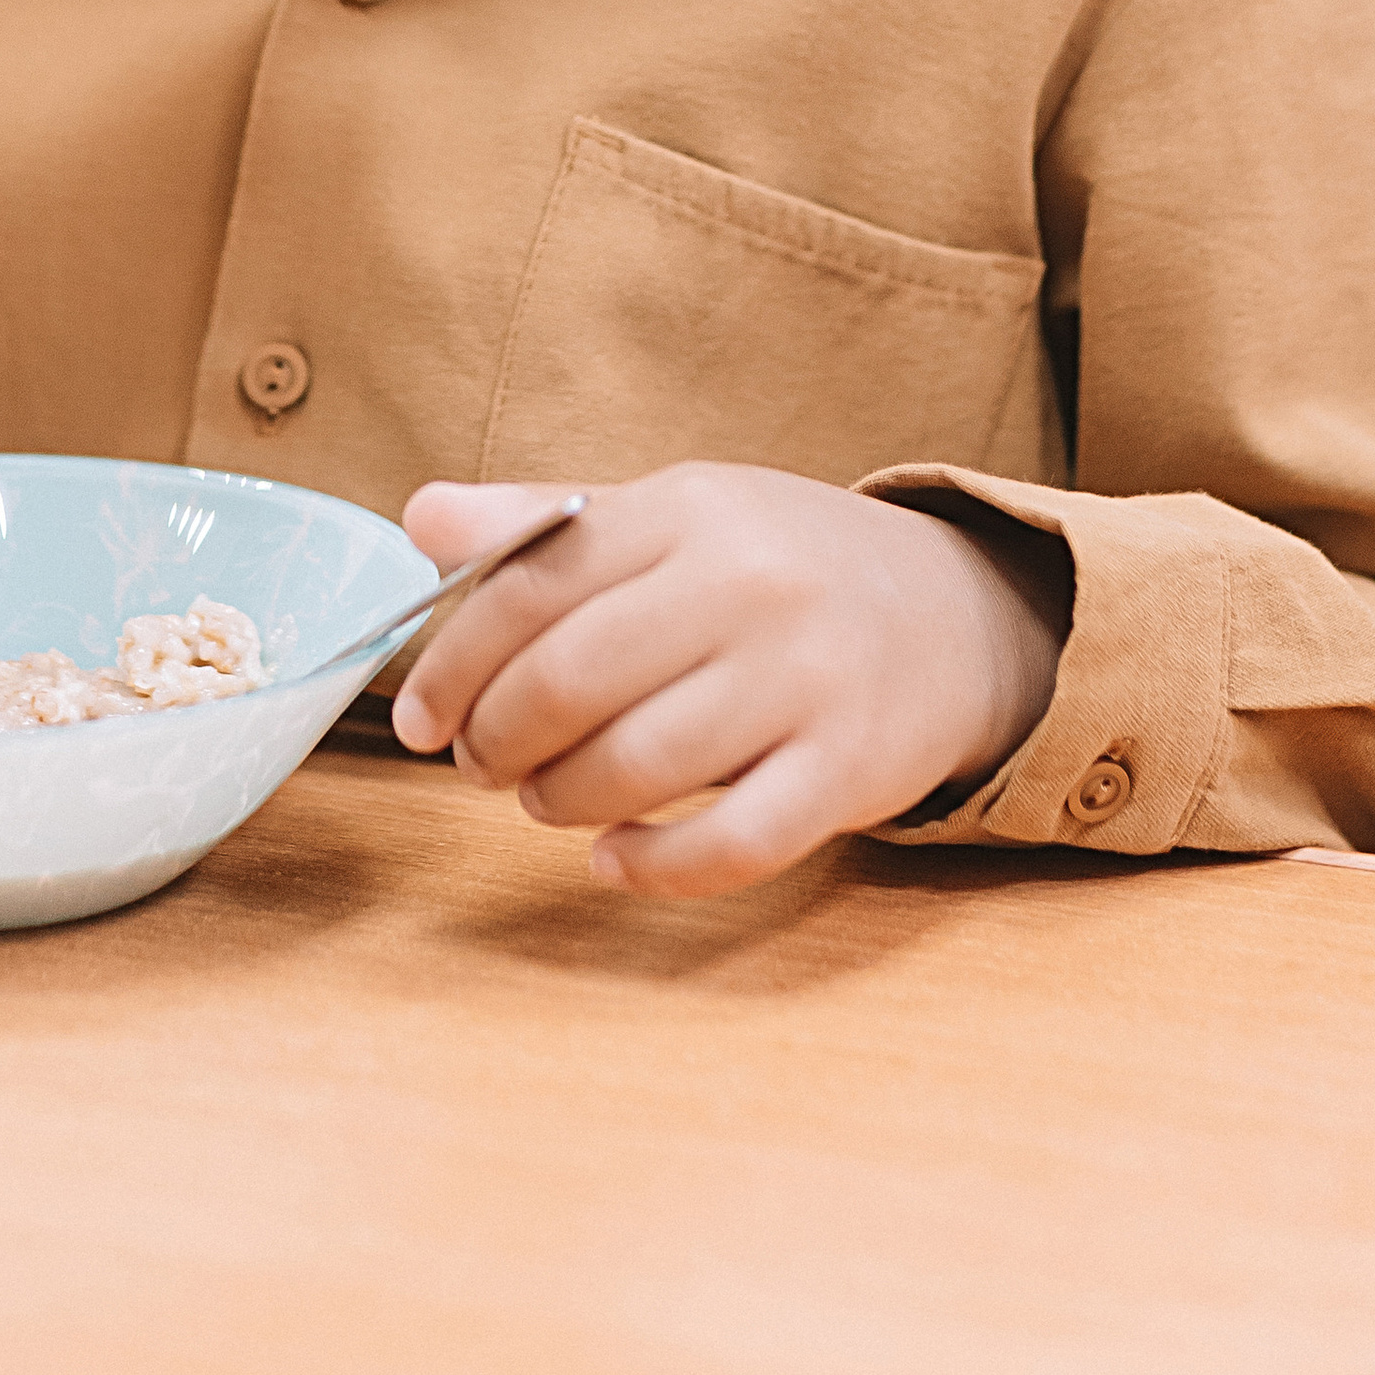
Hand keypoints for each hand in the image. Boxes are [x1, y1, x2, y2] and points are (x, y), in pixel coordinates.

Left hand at [392, 463, 1069, 902]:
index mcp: (689, 510)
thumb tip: (419, 520)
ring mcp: (806, 679)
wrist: (956, 614)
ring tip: (544, 800)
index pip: (533, 583)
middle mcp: (749, 584)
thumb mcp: (672, 516)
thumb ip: (544, 523)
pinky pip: (731, 843)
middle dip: (497, 738)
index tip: (419, 718)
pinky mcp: (850, 772)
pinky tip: (612, 858)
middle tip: (479, 765)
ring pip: (639, 765)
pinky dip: (651, 865)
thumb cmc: (779, 569)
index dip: (455, 662)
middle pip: (572, 677)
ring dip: (560, 800)